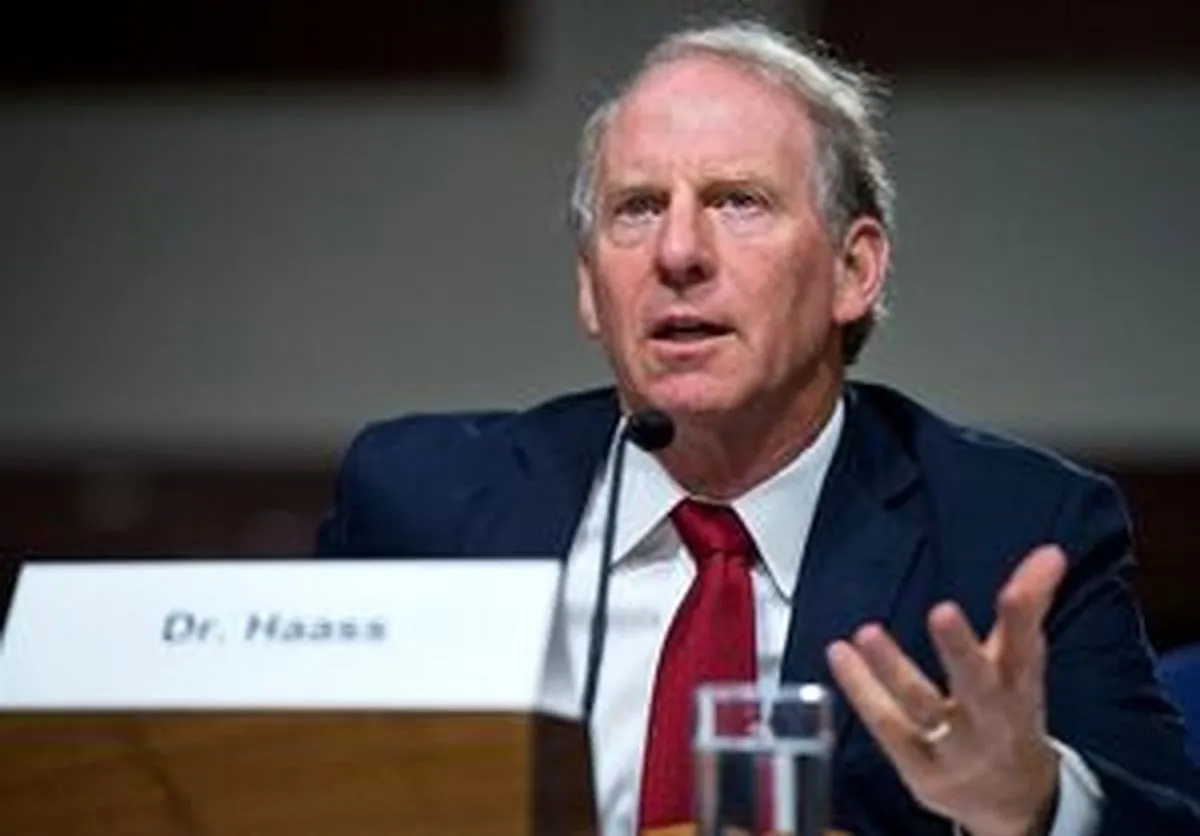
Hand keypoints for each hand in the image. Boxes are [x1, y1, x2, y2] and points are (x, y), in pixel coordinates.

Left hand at [825, 544, 1067, 835]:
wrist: (1016, 806)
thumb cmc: (1011, 718)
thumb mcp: (1023, 665)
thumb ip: (1028, 607)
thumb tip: (1049, 553)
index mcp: (1021, 692)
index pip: (1027, 653)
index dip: (1023, 619)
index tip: (1016, 588)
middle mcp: (989, 722)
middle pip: (977, 685)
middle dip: (960, 650)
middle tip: (943, 612)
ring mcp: (952, 749)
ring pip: (921, 707)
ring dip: (893, 669)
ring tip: (867, 633)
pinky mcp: (918, 767)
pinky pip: (886, 726)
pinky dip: (861, 691)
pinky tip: (841, 655)